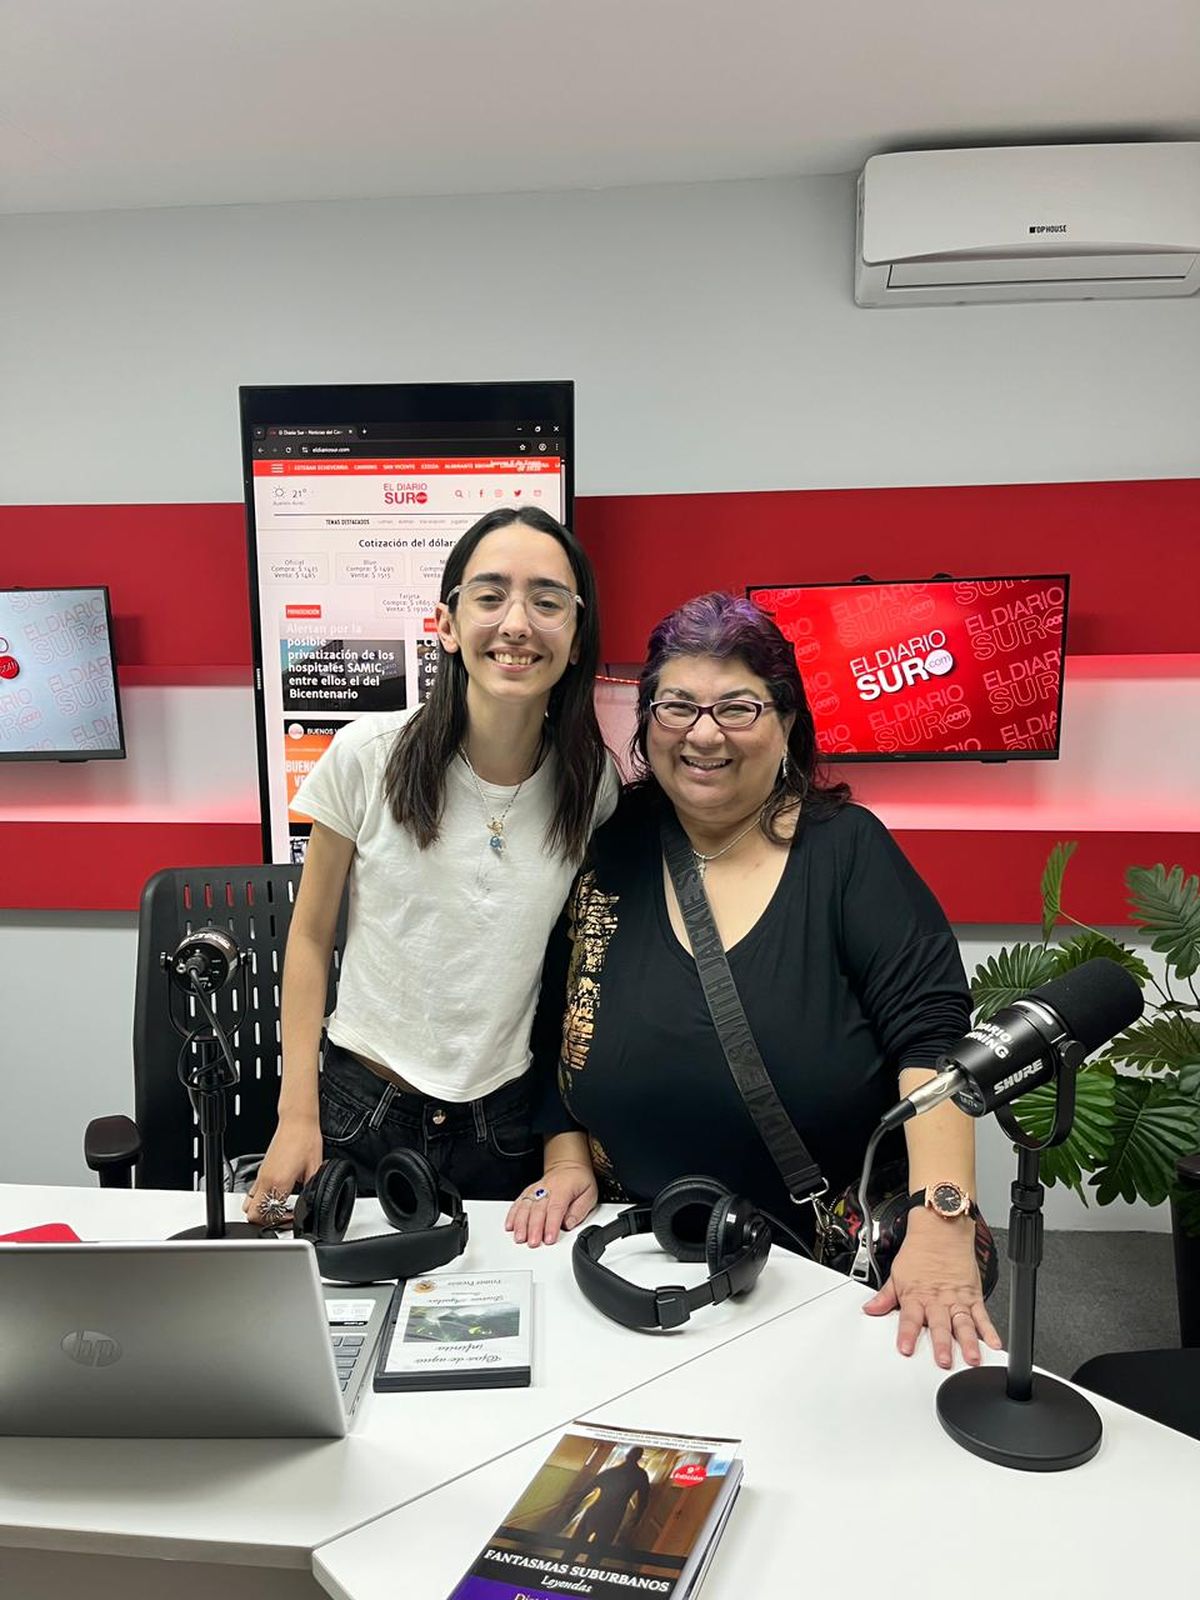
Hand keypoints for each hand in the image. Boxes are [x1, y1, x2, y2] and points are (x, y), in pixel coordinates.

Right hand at [242, 1117, 324, 1225]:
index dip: (280, 1223)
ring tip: (277, 1209)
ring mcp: (261, 1175)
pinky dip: (261, 1200)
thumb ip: (312, 1189)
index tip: (291, 1219)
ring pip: (248, 1204)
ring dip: (261, 1211)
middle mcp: (265, 1180)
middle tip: (281, 1218)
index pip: (268, 1214)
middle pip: (252, 1214)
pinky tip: (276, 1196)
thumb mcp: (315, 1169)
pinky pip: (253, 1192)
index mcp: (278, 1182)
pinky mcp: (262, 1170)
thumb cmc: (305, 1140)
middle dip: (265, 1222)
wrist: (297, 1121)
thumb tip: (312, 1201)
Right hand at [505, 1161, 597, 1246]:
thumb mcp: (589, 1193)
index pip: (556, 1208)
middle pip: (538, 1209)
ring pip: (525, 1206)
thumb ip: (579, 1210)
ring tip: (520, 1237)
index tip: (549, 1239)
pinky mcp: (529, 1192)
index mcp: (563, 1189)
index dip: (551, 1225)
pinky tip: (510, 1226)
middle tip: (533, 1242)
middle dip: (534, 1228)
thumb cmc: (579, 1180)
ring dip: (521, 1223)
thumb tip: (569, 1223)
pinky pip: (519, 1203)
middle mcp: (547, 1189)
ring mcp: (536, 1190)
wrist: (568, 1165)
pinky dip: (513, 1214)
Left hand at [861, 1209, 1001, 1368]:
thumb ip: (885, 1296)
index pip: (910, 1319)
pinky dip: (990, 1330)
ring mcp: (957, 1299)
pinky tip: (994, 1343)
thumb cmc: (919, 1251)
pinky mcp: (973, 1296)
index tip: (906, 1349)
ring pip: (963, 1324)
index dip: (907, 1334)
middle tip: (944, 1361)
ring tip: (972, 1358)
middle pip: (940, 1325)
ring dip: (969, 1342)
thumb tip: (870, 1309)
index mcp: (916, 1295)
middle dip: (942, 1344)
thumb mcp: (897, 1274)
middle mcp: (937, 1300)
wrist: (941, 1229)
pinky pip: (982, 1316)